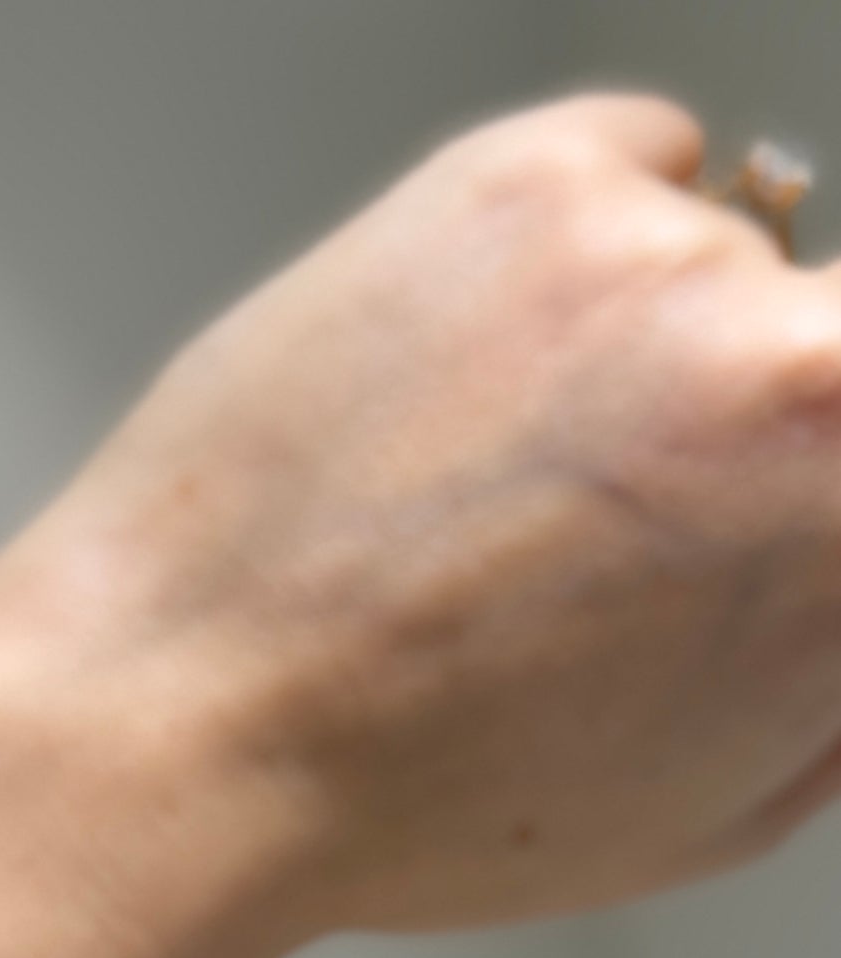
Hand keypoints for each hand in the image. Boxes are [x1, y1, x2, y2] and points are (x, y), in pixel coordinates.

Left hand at [0, 94, 840, 957]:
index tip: (787, 489)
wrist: (182, 725)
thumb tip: (838, 577)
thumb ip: (838, 658)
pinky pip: (638, 161)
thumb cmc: (415, 793)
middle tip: (641, 513)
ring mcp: (648, 250)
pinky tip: (476, 363)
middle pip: (832, 341)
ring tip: (502, 471)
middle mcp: (786, 358)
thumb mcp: (726, 796)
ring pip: (731, 259)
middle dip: (773, 421)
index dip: (828, 473)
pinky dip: (584, 238)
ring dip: (657, 344)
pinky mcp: (521, 175)